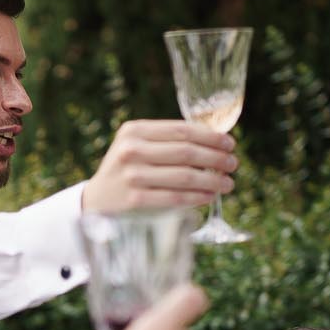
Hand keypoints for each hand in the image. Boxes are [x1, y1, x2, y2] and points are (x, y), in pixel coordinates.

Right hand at [82, 120, 235, 212]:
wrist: (96, 199)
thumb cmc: (127, 170)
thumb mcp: (137, 146)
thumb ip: (166, 140)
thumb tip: (214, 141)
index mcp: (134, 130)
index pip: (181, 130)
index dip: (210, 137)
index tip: (229, 143)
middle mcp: (131, 150)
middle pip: (185, 152)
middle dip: (215, 158)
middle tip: (233, 164)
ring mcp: (132, 175)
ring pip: (183, 176)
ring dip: (212, 180)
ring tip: (228, 183)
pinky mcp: (134, 199)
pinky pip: (174, 197)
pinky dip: (197, 197)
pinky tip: (210, 196)